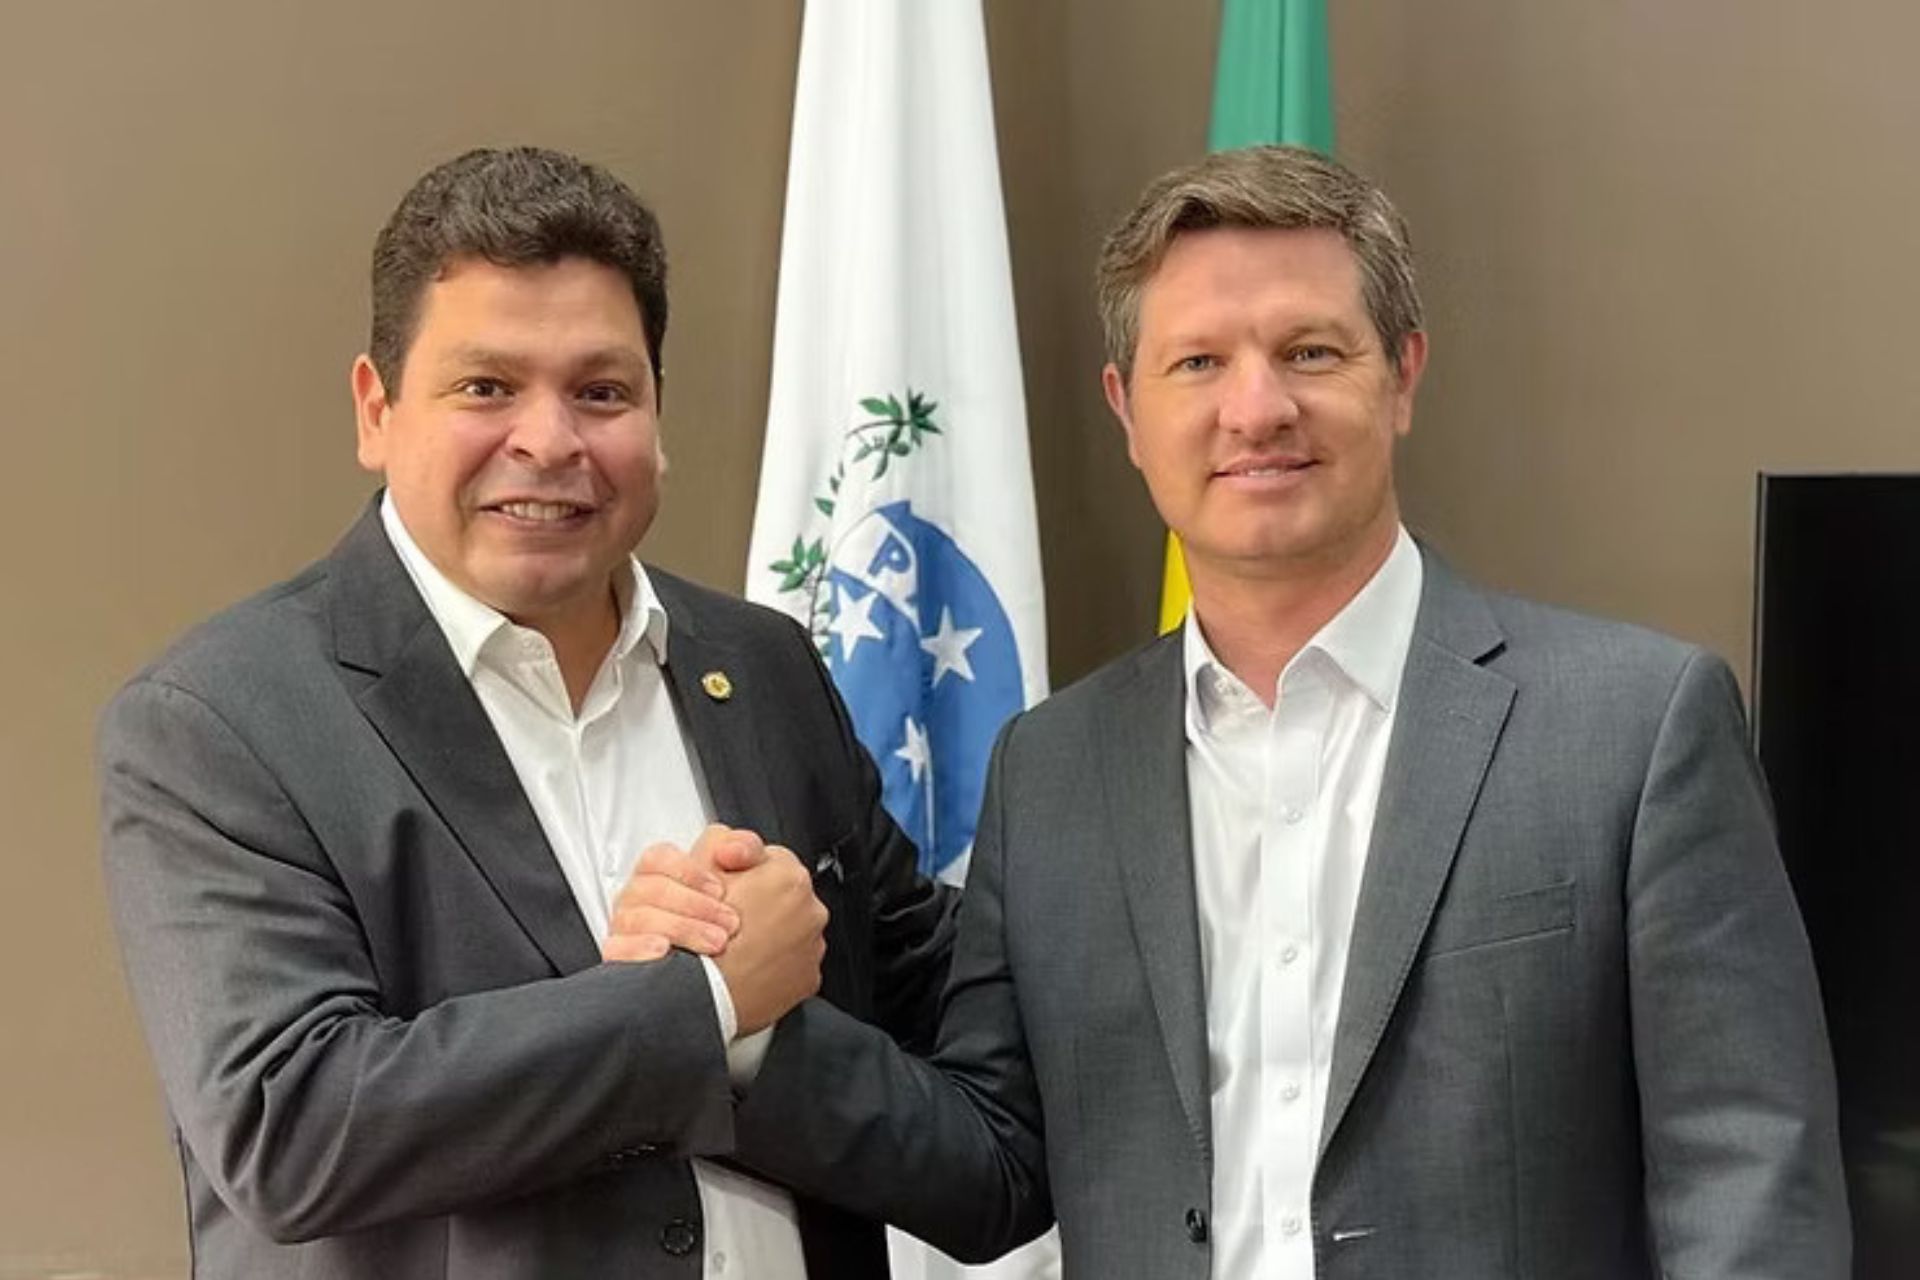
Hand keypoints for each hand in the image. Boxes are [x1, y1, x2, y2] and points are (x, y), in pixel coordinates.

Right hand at [601, 825, 769, 961]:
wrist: (731, 978)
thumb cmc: (732, 920)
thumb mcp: (749, 876)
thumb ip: (745, 849)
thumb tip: (732, 852)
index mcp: (659, 874)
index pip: (657, 858)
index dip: (688, 870)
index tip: (720, 889)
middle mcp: (638, 900)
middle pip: (648, 888)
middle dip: (693, 905)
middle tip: (730, 924)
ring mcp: (626, 930)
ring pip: (636, 918)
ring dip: (680, 928)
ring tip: (715, 944)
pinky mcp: (622, 960)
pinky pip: (616, 949)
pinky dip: (638, 949)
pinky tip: (665, 952)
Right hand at [713, 845, 827, 1034]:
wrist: (702, 996)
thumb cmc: (698, 935)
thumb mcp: (698, 868)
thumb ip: (719, 842)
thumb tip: (730, 842)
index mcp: (787, 876)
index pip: (769, 859)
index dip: (742, 871)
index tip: (729, 888)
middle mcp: (811, 909)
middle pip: (782, 894)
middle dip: (759, 902)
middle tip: (729, 917)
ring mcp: (812, 946)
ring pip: (789, 928)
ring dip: (768, 933)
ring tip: (736, 944)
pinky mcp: (807, 978)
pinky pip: (792, 963)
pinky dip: (774, 964)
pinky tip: (748, 967)